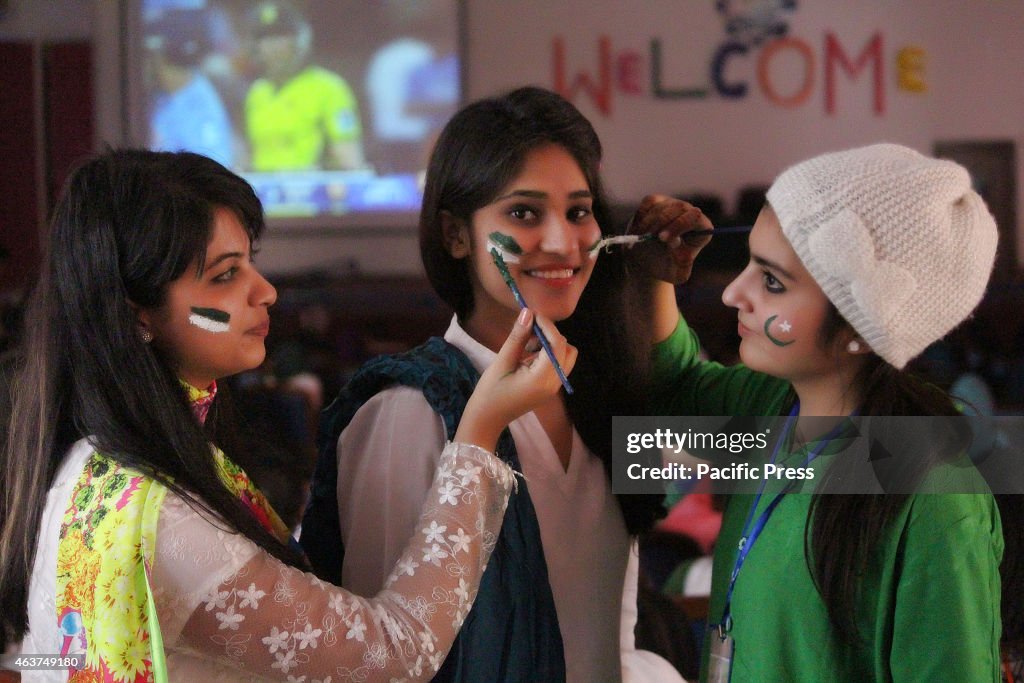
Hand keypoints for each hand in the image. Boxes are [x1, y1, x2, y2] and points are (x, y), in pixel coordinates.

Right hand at [455, 310, 577, 451]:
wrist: (487, 419)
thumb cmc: (490, 392)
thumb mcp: (502, 362)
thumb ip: (518, 337)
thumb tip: (528, 313)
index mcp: (543, 378)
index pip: (557, 344)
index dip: (547, 325)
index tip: (531, 314)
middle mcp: (554, 383)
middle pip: (567, 349)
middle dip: (550, 335)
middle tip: (528, 330)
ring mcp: (553, 387)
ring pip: (564, 356)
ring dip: (549, 344)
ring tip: (526, 344)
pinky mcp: (549, 388)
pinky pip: (556, 365)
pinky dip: (547, 354)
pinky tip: (527, 354)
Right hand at [627, 194, 713, 284]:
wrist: (649, 262)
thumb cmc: (667, 268)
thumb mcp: (677, 274)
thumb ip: (681, 264)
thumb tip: (675, 242)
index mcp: (702, 229)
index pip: (696, 217)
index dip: (679, 225)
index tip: (662, 239)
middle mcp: (690, 213)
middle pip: (679, 207)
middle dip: (662, 222)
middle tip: (649, 237)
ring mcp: (674, 204)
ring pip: (662, 205)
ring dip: (649, 223)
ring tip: (643, 239)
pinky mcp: (658, 201)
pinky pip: (649, 202)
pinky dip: (642, 216)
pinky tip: (640, 230)